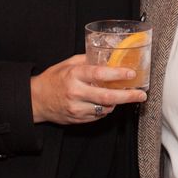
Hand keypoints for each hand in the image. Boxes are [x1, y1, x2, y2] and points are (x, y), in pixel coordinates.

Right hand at [30, 55, 145, 123]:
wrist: (36, 100)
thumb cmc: (53, 79)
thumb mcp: (68, 64)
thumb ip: (88, 61)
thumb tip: (109, 57)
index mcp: (74, 75)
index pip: (99, 74)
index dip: (117, 74)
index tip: (131, 74)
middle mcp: (75, 92)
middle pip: (106, 97)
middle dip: (127, 96)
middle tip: (141, 95)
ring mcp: (76, 108)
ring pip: (104, 109)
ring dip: (117, 103)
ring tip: (123, 96)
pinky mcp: (77, 119)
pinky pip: (98, 116)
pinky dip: (105, 109)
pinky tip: (106, 103)